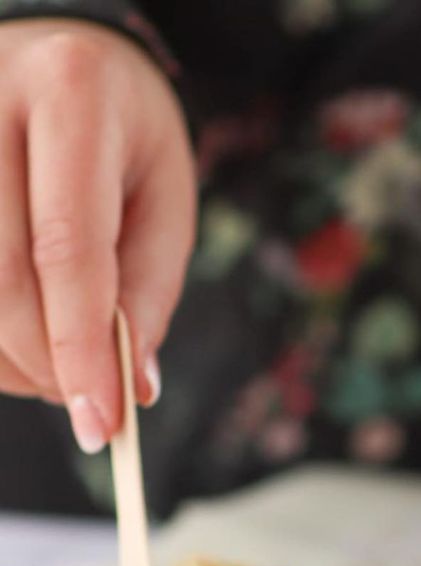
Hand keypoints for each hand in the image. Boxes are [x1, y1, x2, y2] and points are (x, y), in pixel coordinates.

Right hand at [0, 19, 195, 450]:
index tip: (100, 424)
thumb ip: (148, 290)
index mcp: (72, 95)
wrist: (57, 47)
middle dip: (44, 363)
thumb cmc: (125, 134)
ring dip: (6, 356)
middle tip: (85, 406)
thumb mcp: (165, 201)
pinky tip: (15, 340)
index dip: (81, 348)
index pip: (68, 247)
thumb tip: (132, 386)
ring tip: (55, 368)